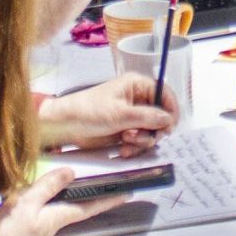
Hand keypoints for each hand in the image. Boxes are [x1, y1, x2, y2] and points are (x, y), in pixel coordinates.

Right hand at [0, 166, 125, 235]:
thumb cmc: (4, 235)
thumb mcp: (26, 204)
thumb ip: (48, 187)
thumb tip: (69, 173)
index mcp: (57, 218)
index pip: (89, 206)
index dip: (108, 199)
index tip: (127, 192)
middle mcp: (53, 224)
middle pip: (80, 208)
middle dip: (96, 198)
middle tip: (111, 187)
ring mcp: (40, 227)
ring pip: (64, 208)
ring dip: (77, 198)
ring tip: (87, 187)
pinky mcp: (28, 228)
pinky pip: (48, 210)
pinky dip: (55, 199)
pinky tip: (49, 193)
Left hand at [37, 72, 178, 156]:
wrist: (65, 126)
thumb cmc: (89, 111)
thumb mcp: (120, 113)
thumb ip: (147, 117)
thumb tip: (169, 120)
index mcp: (137, 86)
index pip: (165, 93)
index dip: (171, 110)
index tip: (170, 127)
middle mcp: (137, 100)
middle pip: (160, 117)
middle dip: (152, 131)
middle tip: (139, 137)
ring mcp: (132, 117)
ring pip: (151, 132)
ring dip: (141, 141)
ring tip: (125, 141)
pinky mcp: (125, 131)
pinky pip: (139, 142)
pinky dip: (133, 148)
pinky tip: (122, 150)